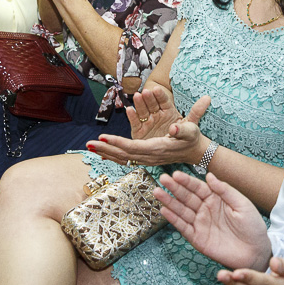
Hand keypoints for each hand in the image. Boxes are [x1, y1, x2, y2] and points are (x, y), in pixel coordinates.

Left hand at [87, 94, 211, 165]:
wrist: (194, 151)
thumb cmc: (191, 138)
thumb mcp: (191, 130)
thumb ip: (183, 128)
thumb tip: (175, 126)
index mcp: (157, 148)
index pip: (132, 147)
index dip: (117, 142)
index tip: (103, 136)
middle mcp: (149, 156)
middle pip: (123, 153)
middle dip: (105, 148)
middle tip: (88, 144)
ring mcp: (146, 158)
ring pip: (122, 157)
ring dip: (106, 152)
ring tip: (90, 147)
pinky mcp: (145, 157)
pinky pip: (126, 158)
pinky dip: (113, 155)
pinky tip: (102, 153)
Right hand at [154, 171, 271, 270]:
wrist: (256, 252)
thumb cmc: (253, 227)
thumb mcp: (242, 204)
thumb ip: (225, 190)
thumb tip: (209, 175)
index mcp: (216, 199)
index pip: (198, 187)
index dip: (187, 181)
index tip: (175, 174)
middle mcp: (205, 210)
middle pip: (187, 197)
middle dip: (174, 188)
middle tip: (162, 179)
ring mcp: (200, 224)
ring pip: (181, 211)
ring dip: (169, 202)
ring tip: (157, 192)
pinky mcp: (197, 239)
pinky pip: (183, 227)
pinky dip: (173, 220)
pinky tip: (164, 211)